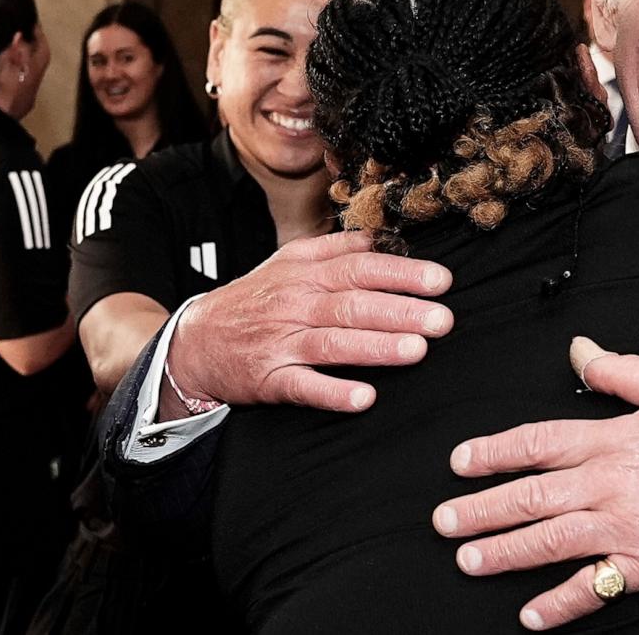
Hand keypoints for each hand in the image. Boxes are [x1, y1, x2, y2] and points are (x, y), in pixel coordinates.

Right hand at [163, 230, 453, 416]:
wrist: (195, 339)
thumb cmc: (256, 299)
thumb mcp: (290, 262)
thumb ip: (338, 249)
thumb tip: (385, 239)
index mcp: (306, 272)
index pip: (360, 266)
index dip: (402, 272)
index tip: (441, 281)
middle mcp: (296, 303)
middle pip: (353, 303)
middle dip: (401, 310)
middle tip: (443, 319)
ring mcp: (281, 341)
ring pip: (333, 342)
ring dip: (377, 347)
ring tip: (417, 350)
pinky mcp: (269, 378)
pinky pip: (303, 386)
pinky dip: (333, 393)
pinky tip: (364, 398)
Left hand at [432, 337, 638, 630]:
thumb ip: (619, 370)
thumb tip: (578, 350)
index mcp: (613, 438)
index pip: (536, 443)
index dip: (493, 452)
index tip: (459, 462)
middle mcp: (611, 482)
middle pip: (530, 495)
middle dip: (480, 508)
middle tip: (442, 521)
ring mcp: (626, 527)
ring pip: (549, 540)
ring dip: (503, 552)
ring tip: (467, 559)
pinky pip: (591, 587)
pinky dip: (558, 603)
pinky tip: (529, 614)